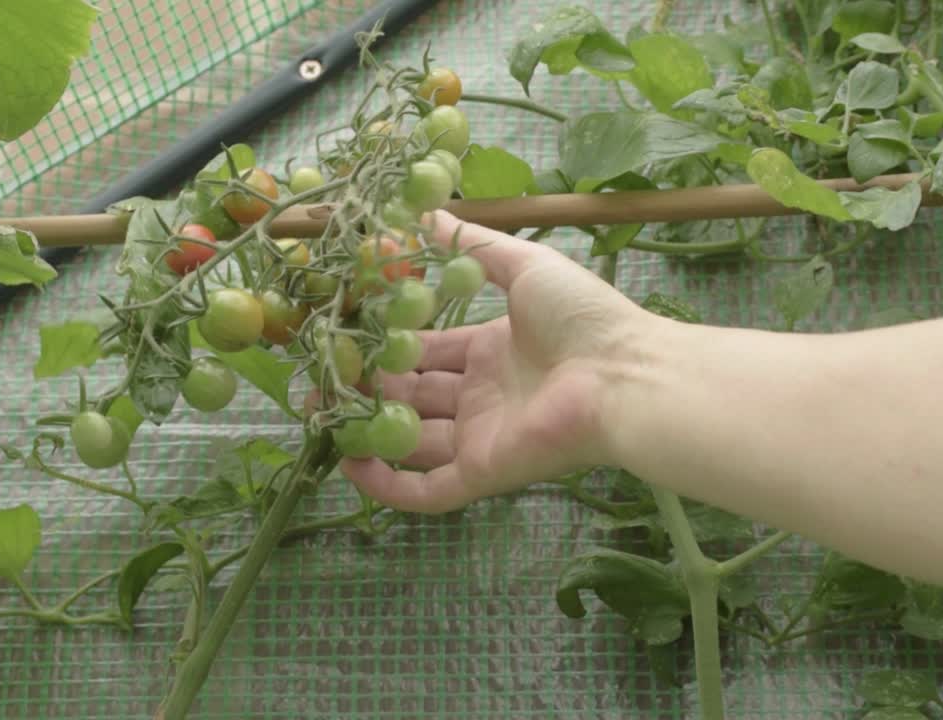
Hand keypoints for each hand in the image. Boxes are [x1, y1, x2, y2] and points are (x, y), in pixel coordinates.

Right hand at [341, 210, 657, 512]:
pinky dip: (388, 485)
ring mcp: (480, 438)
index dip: (389, 344)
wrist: (624, 376)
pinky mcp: (482, 473)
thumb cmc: (583, 318)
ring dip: (365, 431)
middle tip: (319, 378)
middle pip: (412, 396)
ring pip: (410, 442)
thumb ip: (473, 245)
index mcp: (492, 352)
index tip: (346, 335)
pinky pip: (428, 490)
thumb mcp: (524, 266)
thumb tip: (428, 211)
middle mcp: (481, 398)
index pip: (429, 351)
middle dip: (366, 388)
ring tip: (318, 415)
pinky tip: (349, 464)